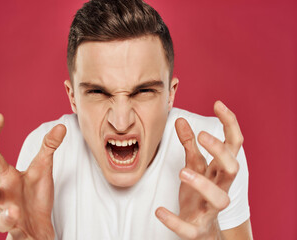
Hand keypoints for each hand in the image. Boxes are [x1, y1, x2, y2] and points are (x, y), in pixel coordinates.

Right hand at [0, 114, 65, 239]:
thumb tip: (61, 125)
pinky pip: (10, 232)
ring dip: (0, 212)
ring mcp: (8, 215)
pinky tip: (17, 218)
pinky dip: (12, 226)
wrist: (39, 228)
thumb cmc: (34, 197)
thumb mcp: (42, 169)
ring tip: (14, 207)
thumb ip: (48, 148)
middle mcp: (2, 196)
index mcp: (6, 177)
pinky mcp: (18, 231)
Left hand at [156, 101, 242, 238]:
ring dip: (202, 184)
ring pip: (219, 198)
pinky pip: (189, 228)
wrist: (201, 231)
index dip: (229, 124)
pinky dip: (175, 220)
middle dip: (220, 151)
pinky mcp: (197, 229)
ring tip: (183, 171)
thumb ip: (189, 145)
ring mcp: (210, 210)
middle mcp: (220, 188)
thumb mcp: (194, 166)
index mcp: (219, 171)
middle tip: (202, 135)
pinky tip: (160, 211)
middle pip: (232, 168)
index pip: (233, 145)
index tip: (218, 104)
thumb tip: (180, 120)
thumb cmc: (199, 194)